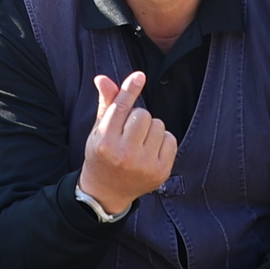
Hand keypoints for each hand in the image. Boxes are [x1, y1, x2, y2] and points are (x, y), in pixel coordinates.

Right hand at [78, 70, 179, 215]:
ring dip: (151, 129)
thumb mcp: (98, 131)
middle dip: (138, 117)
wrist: (107, 192)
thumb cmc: (102, 155)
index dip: (130, 90)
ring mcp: (144, 165)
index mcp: (105, 143)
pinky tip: (151, 151)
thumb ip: (106, 104)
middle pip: (142, 114)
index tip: (139, 76)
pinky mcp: (161, 172)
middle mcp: (124, 155)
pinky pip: (171, 139)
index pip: (120, 109)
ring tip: (139, 142)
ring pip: (158, 125)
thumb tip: (103, 78)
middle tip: (129, 131)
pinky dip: (163, 141)